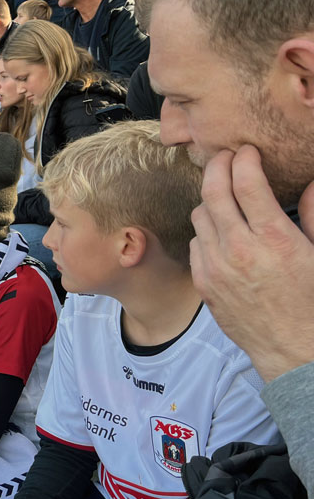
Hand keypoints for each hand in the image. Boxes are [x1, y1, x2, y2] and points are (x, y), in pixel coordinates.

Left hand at [190, 147, 313, 380]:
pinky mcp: (203, 282)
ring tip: (224, 195)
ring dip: (211, 199)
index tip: (246, 151)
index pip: (246, 182)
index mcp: (274, 238)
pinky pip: (195, 243)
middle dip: (218, 166)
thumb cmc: (311, 300)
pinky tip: (221, 232)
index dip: (243, 159)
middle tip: (225, 157)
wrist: (291, 348)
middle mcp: (240, 249)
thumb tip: (311, 183)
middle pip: (213, 191)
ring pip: (200, 215)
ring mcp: (217, 266)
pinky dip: (206, 232)